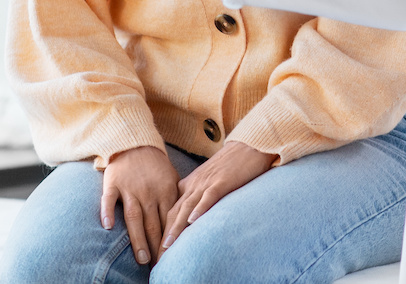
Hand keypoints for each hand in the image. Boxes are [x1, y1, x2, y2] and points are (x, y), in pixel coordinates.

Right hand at [100, 145, 178, 265]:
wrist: (135, 143)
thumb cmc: (155, 166)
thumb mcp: (172, 179)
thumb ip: (177, 200)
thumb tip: (187, 222)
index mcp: (165, 191)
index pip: (169, 221)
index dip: (170, 240)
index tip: (171, 258)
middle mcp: (148, 192)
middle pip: (152, 224)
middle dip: (156, 247)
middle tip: (158, 266)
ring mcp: (130, 188)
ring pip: (134, 217)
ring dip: (138, 238)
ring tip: (142, 258)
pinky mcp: (113, 183)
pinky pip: (109, 199)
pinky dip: (107, 211)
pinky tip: (108, 226)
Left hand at [160, 141, 277, 254]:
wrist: (248, 145)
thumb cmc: (231, 166)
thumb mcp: (209, 182)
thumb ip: (199, 198)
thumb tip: (193, 221)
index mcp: (189, 185)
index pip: (170, 212)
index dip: (162, 233)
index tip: (157, 253)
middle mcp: (194, 185)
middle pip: (173, 213)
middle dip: (164, 237)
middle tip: (157, 259)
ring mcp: (207, 183)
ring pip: (187, 207)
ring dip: (176, 227)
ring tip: (167, 245)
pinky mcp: (222, 181)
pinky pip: (209, 196)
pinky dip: (200, 209)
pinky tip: (193, 221)